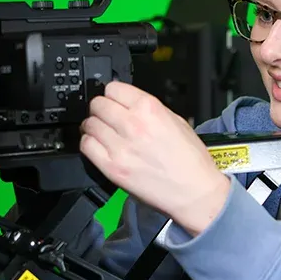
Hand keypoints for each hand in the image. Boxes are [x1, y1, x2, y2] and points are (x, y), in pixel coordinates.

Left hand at [79, 81, 230, 235]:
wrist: (194, 191)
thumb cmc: (190, 160)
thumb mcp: (176, 121)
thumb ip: (148, 109)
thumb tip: (128, 103)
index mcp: (150, 108)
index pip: (113, 88)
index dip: (112, 94)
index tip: (113, 100)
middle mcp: (133, 124)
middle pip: (97, 104)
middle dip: (100, 108)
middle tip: (105, 116)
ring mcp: (120, 147)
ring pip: (89, 124)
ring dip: (93, 126)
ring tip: (102, 132)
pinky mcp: (112, 167)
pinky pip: (86, 146)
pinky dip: (89, 143)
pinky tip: (98, 146)